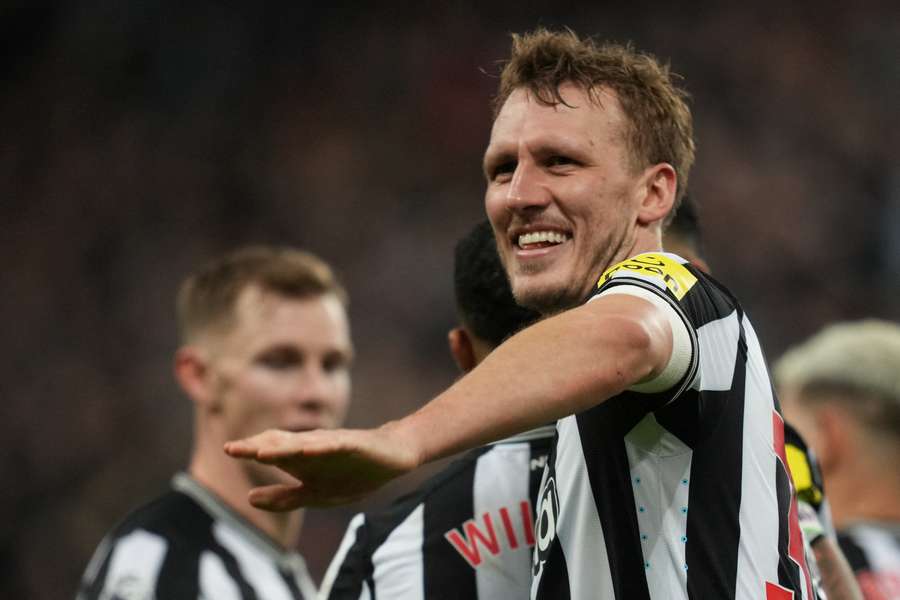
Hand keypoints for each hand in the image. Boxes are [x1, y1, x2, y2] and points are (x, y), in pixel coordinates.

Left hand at [223, 425, 418, 509]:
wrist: (392, 456)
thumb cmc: (352, 472)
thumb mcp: (316, 493)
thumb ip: (285, 497)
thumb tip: (249, 499)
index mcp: (302, 460)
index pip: (272, 452)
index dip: (250, 450)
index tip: (227, 450)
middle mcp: (313, 447)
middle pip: (281, 444)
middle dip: (258, 446)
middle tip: (233, 448)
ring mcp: (333, 444)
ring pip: (304, 444)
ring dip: (283, 448)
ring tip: (262, 452)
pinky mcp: (354, 444)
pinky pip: (336, 445)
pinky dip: (322, 446)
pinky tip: (309, 449)